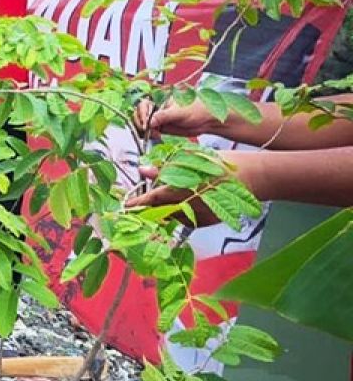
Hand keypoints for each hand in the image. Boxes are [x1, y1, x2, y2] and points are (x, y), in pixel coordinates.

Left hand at [125, 152, 257, 226]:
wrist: (254, 177)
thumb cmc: (223, 163)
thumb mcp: (193, 159)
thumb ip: (166, 167)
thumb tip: (143, 170)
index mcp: (190, 186)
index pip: (158, 196)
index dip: (140, 201)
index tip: (126, 205)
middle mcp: (195, 204)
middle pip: (162, 210)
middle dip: (146, 210)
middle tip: (134, 207)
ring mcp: (202, 215)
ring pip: (172, 216)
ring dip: (160, 211)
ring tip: (151, 205)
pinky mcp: (209, 221)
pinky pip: (186, 220)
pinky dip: (177, 213)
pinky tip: (176, 205)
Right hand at [136, 99, 223, 138]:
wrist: (207, 120)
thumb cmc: (196, 110)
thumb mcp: (179, 112)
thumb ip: (163, 116)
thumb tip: (150, 122)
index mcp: (159, 99)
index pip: (143, 105)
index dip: (142, 115)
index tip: (146, 124)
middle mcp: (156, 108)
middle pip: (139, 115)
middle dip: (140, 124)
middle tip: (147, 131)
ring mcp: (157, 118)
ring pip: (142, 124)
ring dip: (143, 131)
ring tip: (154, 135)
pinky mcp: (160, 127)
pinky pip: (148, 131)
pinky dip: (148, 135)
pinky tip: (156, 136)